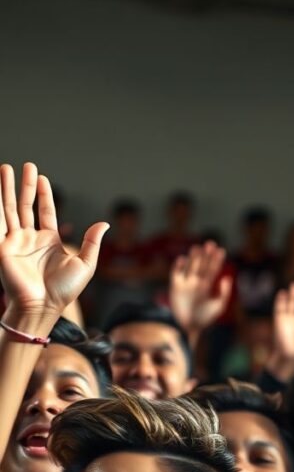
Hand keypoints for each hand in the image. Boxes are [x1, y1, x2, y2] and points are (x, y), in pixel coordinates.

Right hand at [0, 163, 107, 330]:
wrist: (43, 305)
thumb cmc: (64, 290)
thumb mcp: (85, 264)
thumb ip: (92, 243)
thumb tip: (105, 223)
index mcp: (50, 241)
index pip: (45, 212)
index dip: (44, 195)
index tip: (43, 178)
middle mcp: (31, 238)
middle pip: (27, 205)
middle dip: (27, 185)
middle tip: (27, 165)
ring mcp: (15, 241)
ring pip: (10, 208)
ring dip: (8, 188)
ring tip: (6, 167)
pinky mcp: (3, 245)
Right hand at [169, 241, 231, 332]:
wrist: (188, 327)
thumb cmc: (205, 318)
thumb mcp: (219, 307)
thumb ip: (225, 294)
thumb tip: (227, 278)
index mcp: (208, 286)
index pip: (214, 269)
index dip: (217, 260)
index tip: (222, 250)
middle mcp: (197, 282)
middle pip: (203, 265)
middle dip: (206, 255)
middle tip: (210, 243)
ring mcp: (186, 283)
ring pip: (190, 266)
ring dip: (193, 257)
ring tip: (197, 247)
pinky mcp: (175, 286)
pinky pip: (176, 273)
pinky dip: (178, 266)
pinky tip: (182, 258)